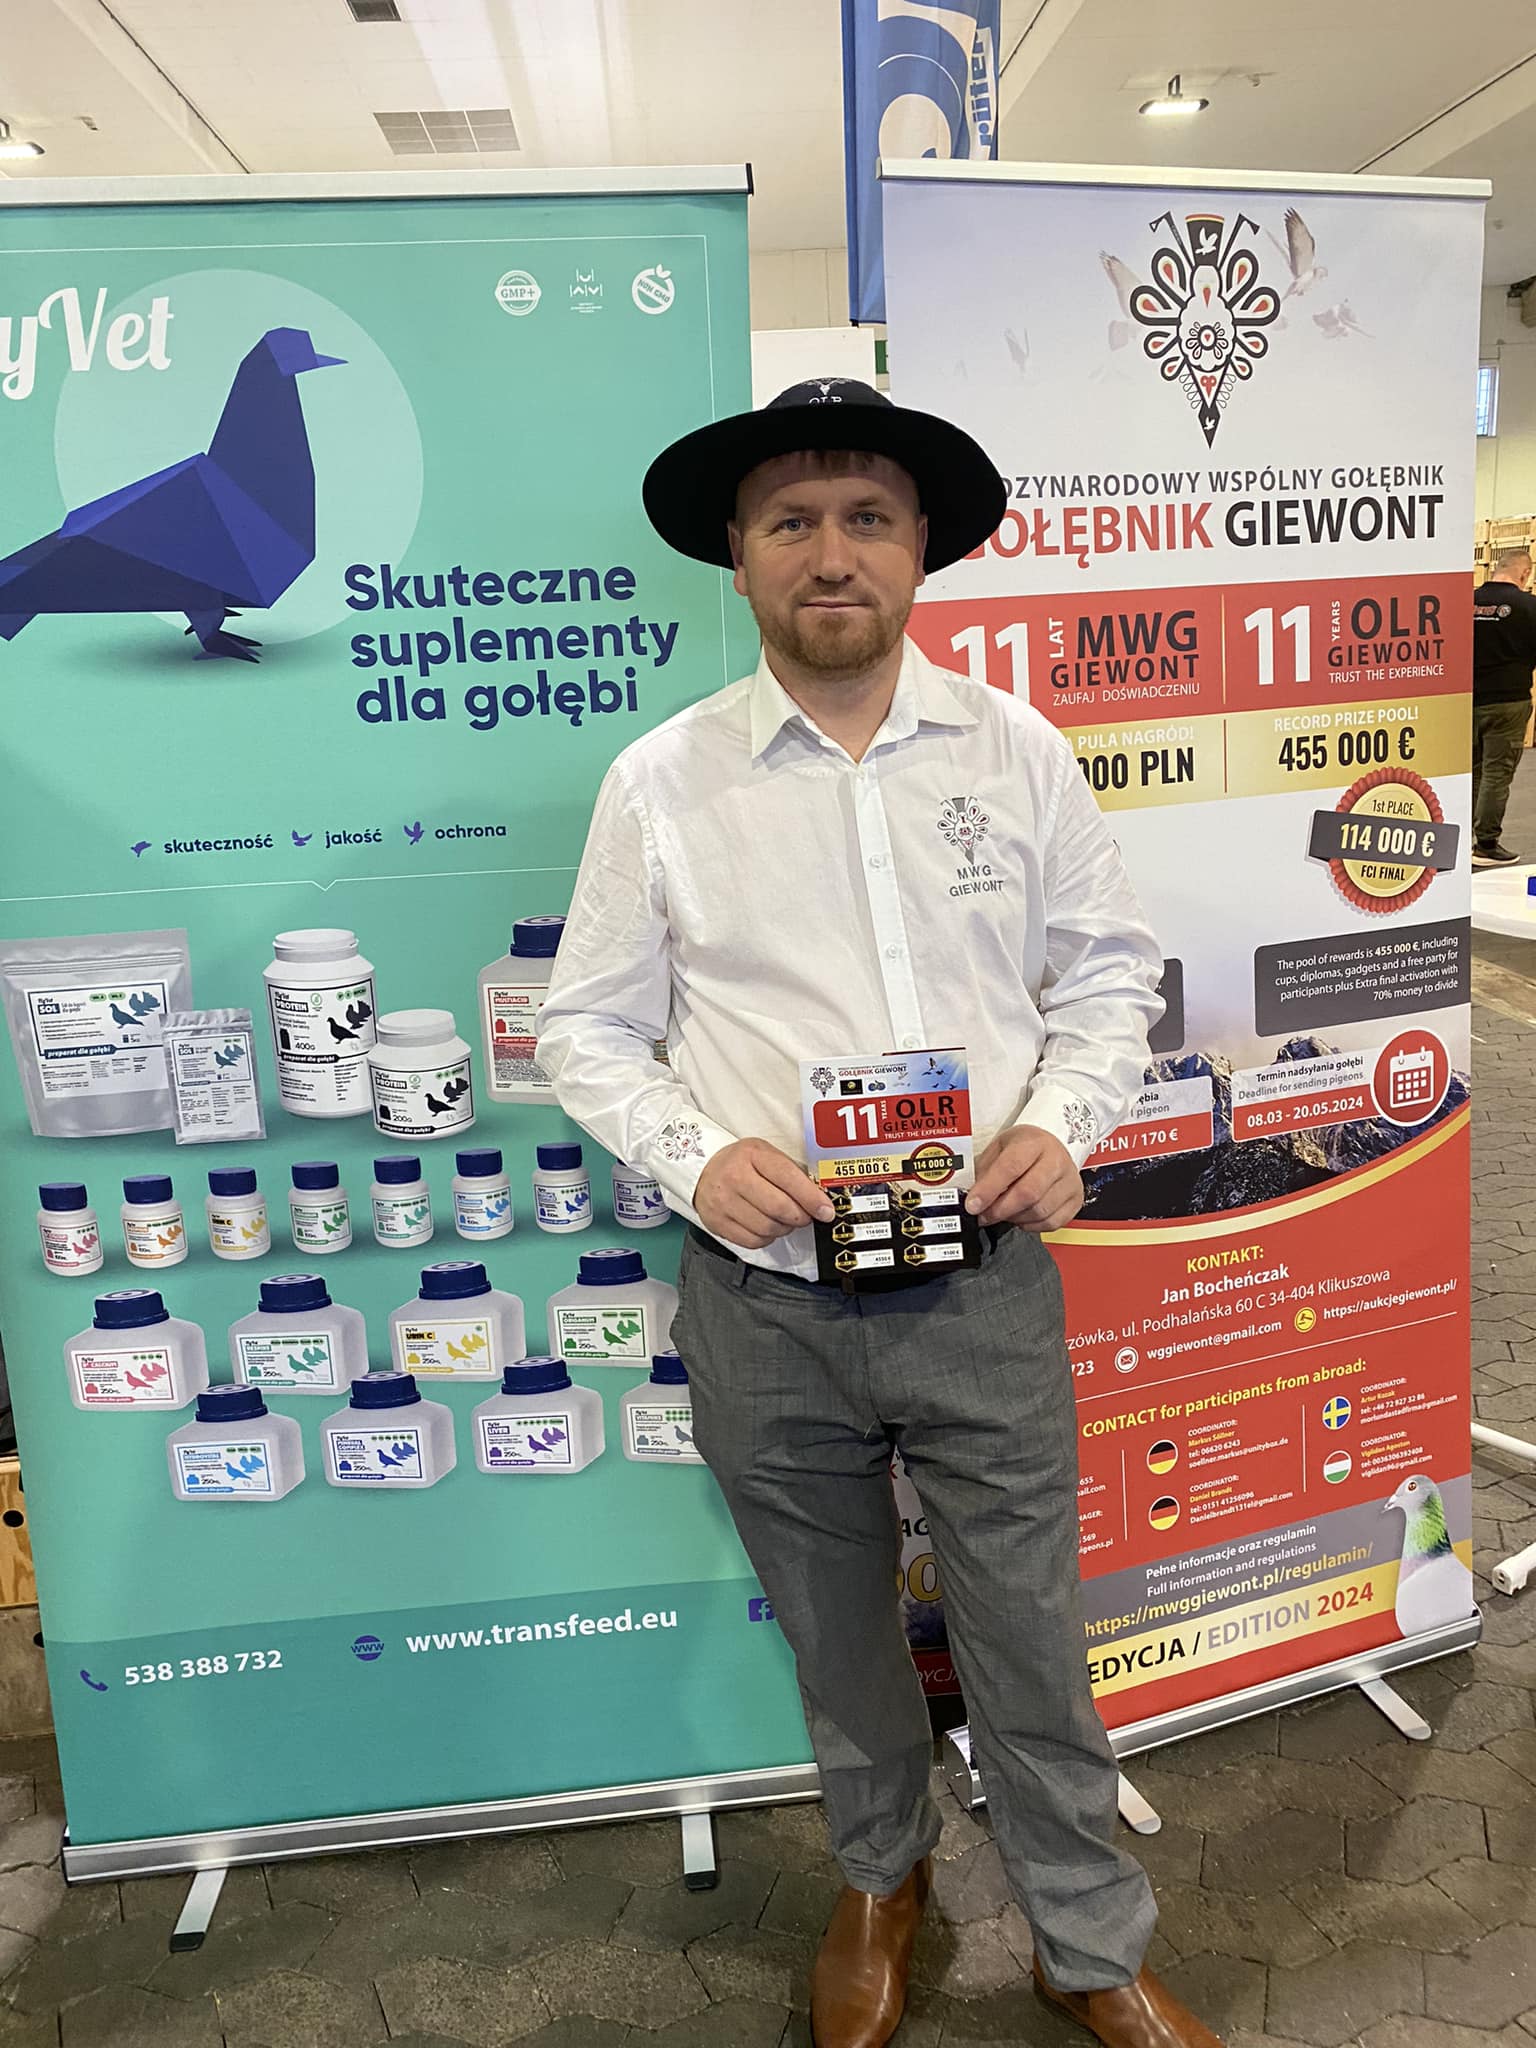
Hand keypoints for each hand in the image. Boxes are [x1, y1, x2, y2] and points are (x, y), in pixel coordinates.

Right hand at [695, 1138, 834, 1248]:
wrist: (702, 1170)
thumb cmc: (740, 1163)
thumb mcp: (764, 1154)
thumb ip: (790, 1173)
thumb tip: (819, 1201)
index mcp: (751, 1154)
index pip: (788, 1178)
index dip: (812, 1198)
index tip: (826, 1211)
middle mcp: (734, 1177)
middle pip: (780, 1208)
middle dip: (800, 1216)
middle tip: (805, 1215)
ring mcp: (723, 1202)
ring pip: (768, 1227)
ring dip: (785, 1228)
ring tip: (784, 1219)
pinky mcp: (717, 1222)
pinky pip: (753, 1240)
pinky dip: (767, 1237)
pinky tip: (767, 1226)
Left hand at [965, 1127, 1082, 1231]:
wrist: (1052, 1146)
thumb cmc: (1024, 1148)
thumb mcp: (999, 1148)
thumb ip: (985, 1172)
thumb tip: (973, 1199)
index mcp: (1034, 1142)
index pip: (1011, 1167)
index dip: (989, 1190)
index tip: (973, 1205)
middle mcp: (1056, 1160)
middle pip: (1028, 1193)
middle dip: (1000, 1210)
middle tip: (984, 1215)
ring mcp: (1070, 1181)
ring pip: (1039, 1211)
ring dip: (1014, 1218)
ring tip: (1003, 1213)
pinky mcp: (1076, 1199)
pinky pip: (1051, 1222)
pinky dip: (1031, 1225)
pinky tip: (1021, 1216)